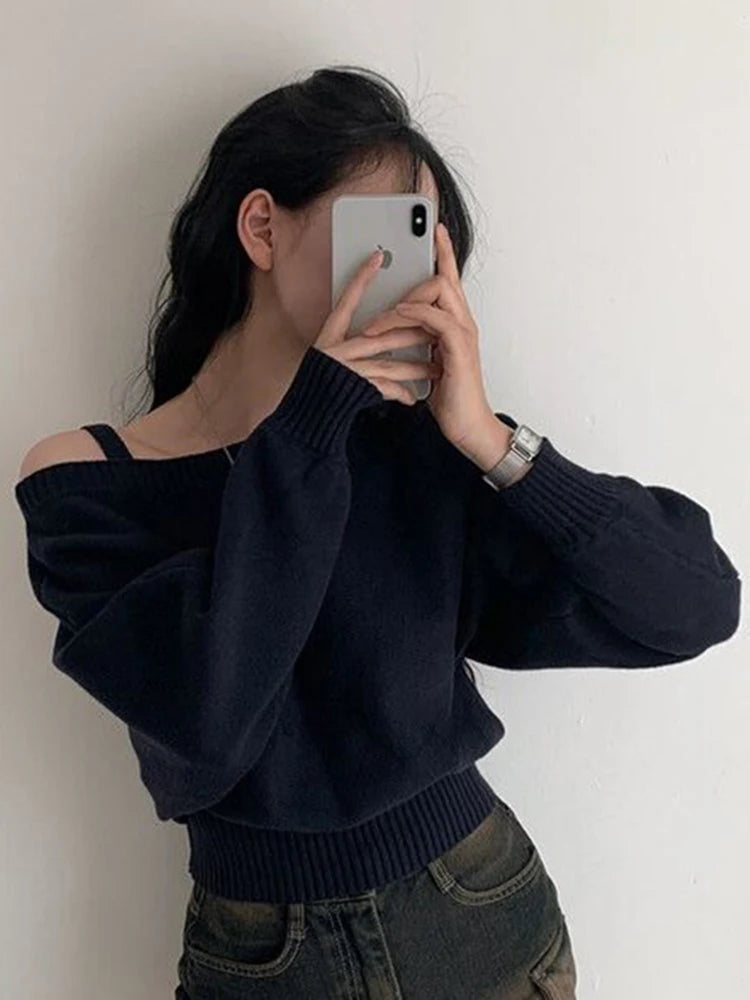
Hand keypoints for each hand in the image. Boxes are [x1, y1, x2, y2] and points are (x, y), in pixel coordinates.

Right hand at [313, 248, 440, 404]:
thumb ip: (352, 340)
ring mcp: (345, 368)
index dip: (360, 279)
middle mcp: (336, 349)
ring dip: (415, 367)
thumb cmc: (321, 384)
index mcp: (331, 336)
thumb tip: (377, 326)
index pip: (347, 301)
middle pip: (381, 334)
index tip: (376, 258)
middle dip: (413, 334)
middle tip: (437, 329)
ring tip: (435, 368)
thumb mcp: (332, 355)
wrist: (307, 416)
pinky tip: (413, 397)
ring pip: (388, 363)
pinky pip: (383, 389)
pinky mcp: (353, 388)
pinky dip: (400, 393)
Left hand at [359, 223, 511, 466]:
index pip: (450, 280)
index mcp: (456, 324)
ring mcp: (463, 333)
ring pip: (438, 291)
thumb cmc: (449, 399)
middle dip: (416, 276)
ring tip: (378, 321)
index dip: (445, 252)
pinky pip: (434, 316)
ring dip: (404, 301)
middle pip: (444, 278)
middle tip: (387, 303)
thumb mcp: (429, 363)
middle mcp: (463, 323)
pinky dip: (412, 313)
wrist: (466, 427)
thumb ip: (421, 341)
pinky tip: (396, 318)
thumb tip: (399, 330)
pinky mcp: (458, 347)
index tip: (436, 229)